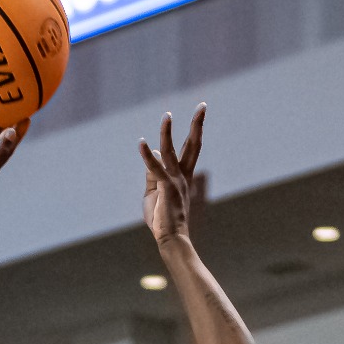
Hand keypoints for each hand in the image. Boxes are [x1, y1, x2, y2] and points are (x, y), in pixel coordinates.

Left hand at [140, 104, 204, 248]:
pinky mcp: (165, 187)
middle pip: (192, 145)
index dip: (194, 131)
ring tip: (167, 115)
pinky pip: (155, 168)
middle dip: (197, 124)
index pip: (190, 150)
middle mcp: (182, 176)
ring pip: (171, 151)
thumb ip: (152, 173)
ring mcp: (175, 181)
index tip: (198, 115)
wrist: (171, 238)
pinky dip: (147, 156)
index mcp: (182, 176)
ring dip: (167, 133)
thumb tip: (153, 153)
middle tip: (202, 105)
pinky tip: (141, 143)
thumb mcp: (154, 192)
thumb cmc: (162, 219)